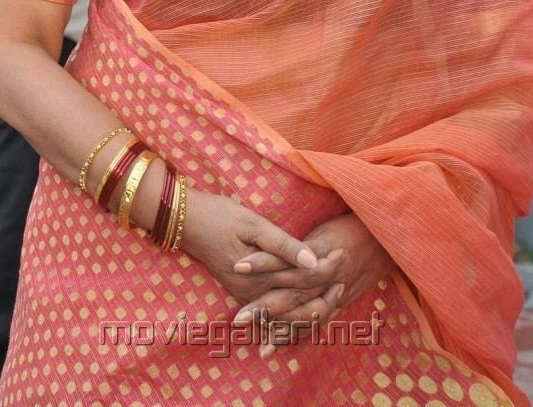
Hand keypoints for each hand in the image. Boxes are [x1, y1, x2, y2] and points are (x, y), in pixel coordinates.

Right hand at [181, 188, 344, 304]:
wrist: (186, 223)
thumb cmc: (220, 216)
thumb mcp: (253, 223)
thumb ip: (283, 244)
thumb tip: (313, 258)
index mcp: (262, 273)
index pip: (304, 277)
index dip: (326, 267)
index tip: (343, 253)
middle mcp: (255, 292)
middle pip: (299, 301)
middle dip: (326, 291)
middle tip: (346, 275)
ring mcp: (246, 296)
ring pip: (287, 315)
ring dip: (312, 308)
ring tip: (334, 293)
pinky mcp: (242, 295)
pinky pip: (272, 315)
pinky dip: (292, 317)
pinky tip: (306, 313)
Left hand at [231, 212, 392, 355]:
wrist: (382, 241)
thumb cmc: (347, 229)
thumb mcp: (323, 230)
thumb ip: (298, 244)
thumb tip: (266, 245)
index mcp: (321, 254)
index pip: (288, 260)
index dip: (263, 263)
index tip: (238, 266)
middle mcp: (328, 278)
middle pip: (294, 295)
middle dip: (265, 308)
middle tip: (238, 318)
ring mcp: (336, 295)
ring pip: (306, 316)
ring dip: (281, 331)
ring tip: (258, 345)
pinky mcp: (340, 305)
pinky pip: (318, 324)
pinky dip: (298, 337)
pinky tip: (276, 347)